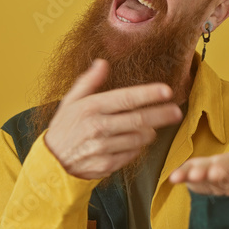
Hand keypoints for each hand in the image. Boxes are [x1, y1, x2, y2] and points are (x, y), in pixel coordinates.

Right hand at [44, 59, 183, 179]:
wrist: (52, 162)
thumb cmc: (64, 127)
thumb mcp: (71, 101)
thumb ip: (89, 82)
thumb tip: (102, 63)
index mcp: (91, 108)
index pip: (126, 98)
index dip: (149, 94)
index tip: (167, 91)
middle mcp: (98, 127)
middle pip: (139, 120)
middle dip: (162, 115)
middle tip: (177, 112)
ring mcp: (103, 148)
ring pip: (139, 139)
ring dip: (149, 132)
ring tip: (152, 127)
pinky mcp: (106, 165)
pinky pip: (132, 154)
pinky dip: (137, 148)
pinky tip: (135, 142)